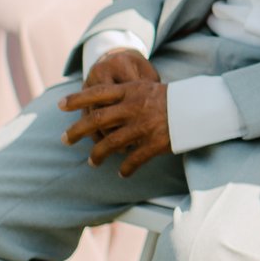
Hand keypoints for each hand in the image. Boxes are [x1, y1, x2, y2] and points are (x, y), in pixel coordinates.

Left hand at [60, 51, 169, 174]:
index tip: (60, 105)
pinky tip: (121, 173)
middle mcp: (133, 108)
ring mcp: (143, 126)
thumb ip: (125, 94)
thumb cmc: (171, 97)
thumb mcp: (146, 87)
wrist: (198, 106)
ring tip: (91, 162)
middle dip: (77, 130)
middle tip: (63, 139)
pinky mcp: (154, 143)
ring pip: (111, 143)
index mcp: (130, 91)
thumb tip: (100, 104)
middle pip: (97, 120)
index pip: (97, 93)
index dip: (77, 99)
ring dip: (97, 154)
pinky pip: (134, 159)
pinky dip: (125, 168)